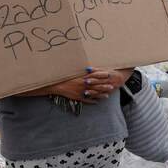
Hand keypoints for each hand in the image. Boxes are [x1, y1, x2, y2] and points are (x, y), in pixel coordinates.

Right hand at [15, 69, 133, 103]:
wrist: (56, 85)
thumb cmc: (63, 76)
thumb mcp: (72, 71)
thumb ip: (79, 69)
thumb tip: (85, 65)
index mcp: (82, 77)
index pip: (95, 76)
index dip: (102, 75)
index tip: (109, 74)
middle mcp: (83, 84)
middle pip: (96, 85)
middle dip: (104, 86)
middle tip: (112, 86)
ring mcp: (81, 91)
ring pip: (93, 94)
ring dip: (100, 94)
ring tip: (107, 95)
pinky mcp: (77, 97)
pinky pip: (86, 100)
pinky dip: (92, 101)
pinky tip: (97, 102)